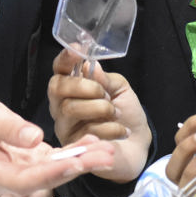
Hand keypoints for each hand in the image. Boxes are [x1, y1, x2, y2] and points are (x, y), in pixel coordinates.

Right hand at [0, 86, 115, 195]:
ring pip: (56, 169)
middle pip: (47, 178)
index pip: (25, 180)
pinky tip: (95, 141)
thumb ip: (6, 126)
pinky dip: (76, 150)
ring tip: (109, 150)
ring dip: (84, 161)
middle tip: (106, 156)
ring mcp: (22, 168)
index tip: (76, 162)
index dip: (52, 173)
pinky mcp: (32, 158)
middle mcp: (9, 175)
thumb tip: (35, 138)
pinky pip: (57, 157)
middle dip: (78, 168)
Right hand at [49, 49, 150, 182]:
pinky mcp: (73, 146)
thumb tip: (90, 67)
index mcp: (73, 87)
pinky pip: (86, 130)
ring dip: (101, 108)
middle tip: (106, 94)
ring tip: (116, 114)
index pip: (60, 69)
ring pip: (71, 109)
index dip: (65, 58)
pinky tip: (121, 131)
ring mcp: (65, 126)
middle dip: (85, 86)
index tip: (78, 50)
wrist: (137, 145)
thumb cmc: (126, 114)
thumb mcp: (120, 89)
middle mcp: (62, 105)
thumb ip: (105, 79)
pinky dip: (111, 128)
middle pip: (57, 87)